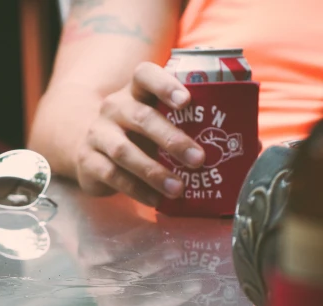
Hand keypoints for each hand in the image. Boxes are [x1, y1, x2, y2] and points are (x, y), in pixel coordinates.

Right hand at [75, 62, 205, 206]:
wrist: (88, 150)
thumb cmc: (137, 136)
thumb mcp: (157, 122)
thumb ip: (190, 128)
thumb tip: (249, 144)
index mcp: (134, 91)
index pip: (144, 75)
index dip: (165, 84)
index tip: (186, 101)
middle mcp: (113, 108)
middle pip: (140, 117)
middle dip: (172, 138)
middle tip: (199, 159)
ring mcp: (97, 134)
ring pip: (123, 151)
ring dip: (153, 171)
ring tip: (178, 188)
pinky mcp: (87, 160)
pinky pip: (112, 175)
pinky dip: (136, 189)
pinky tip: (156, 199)